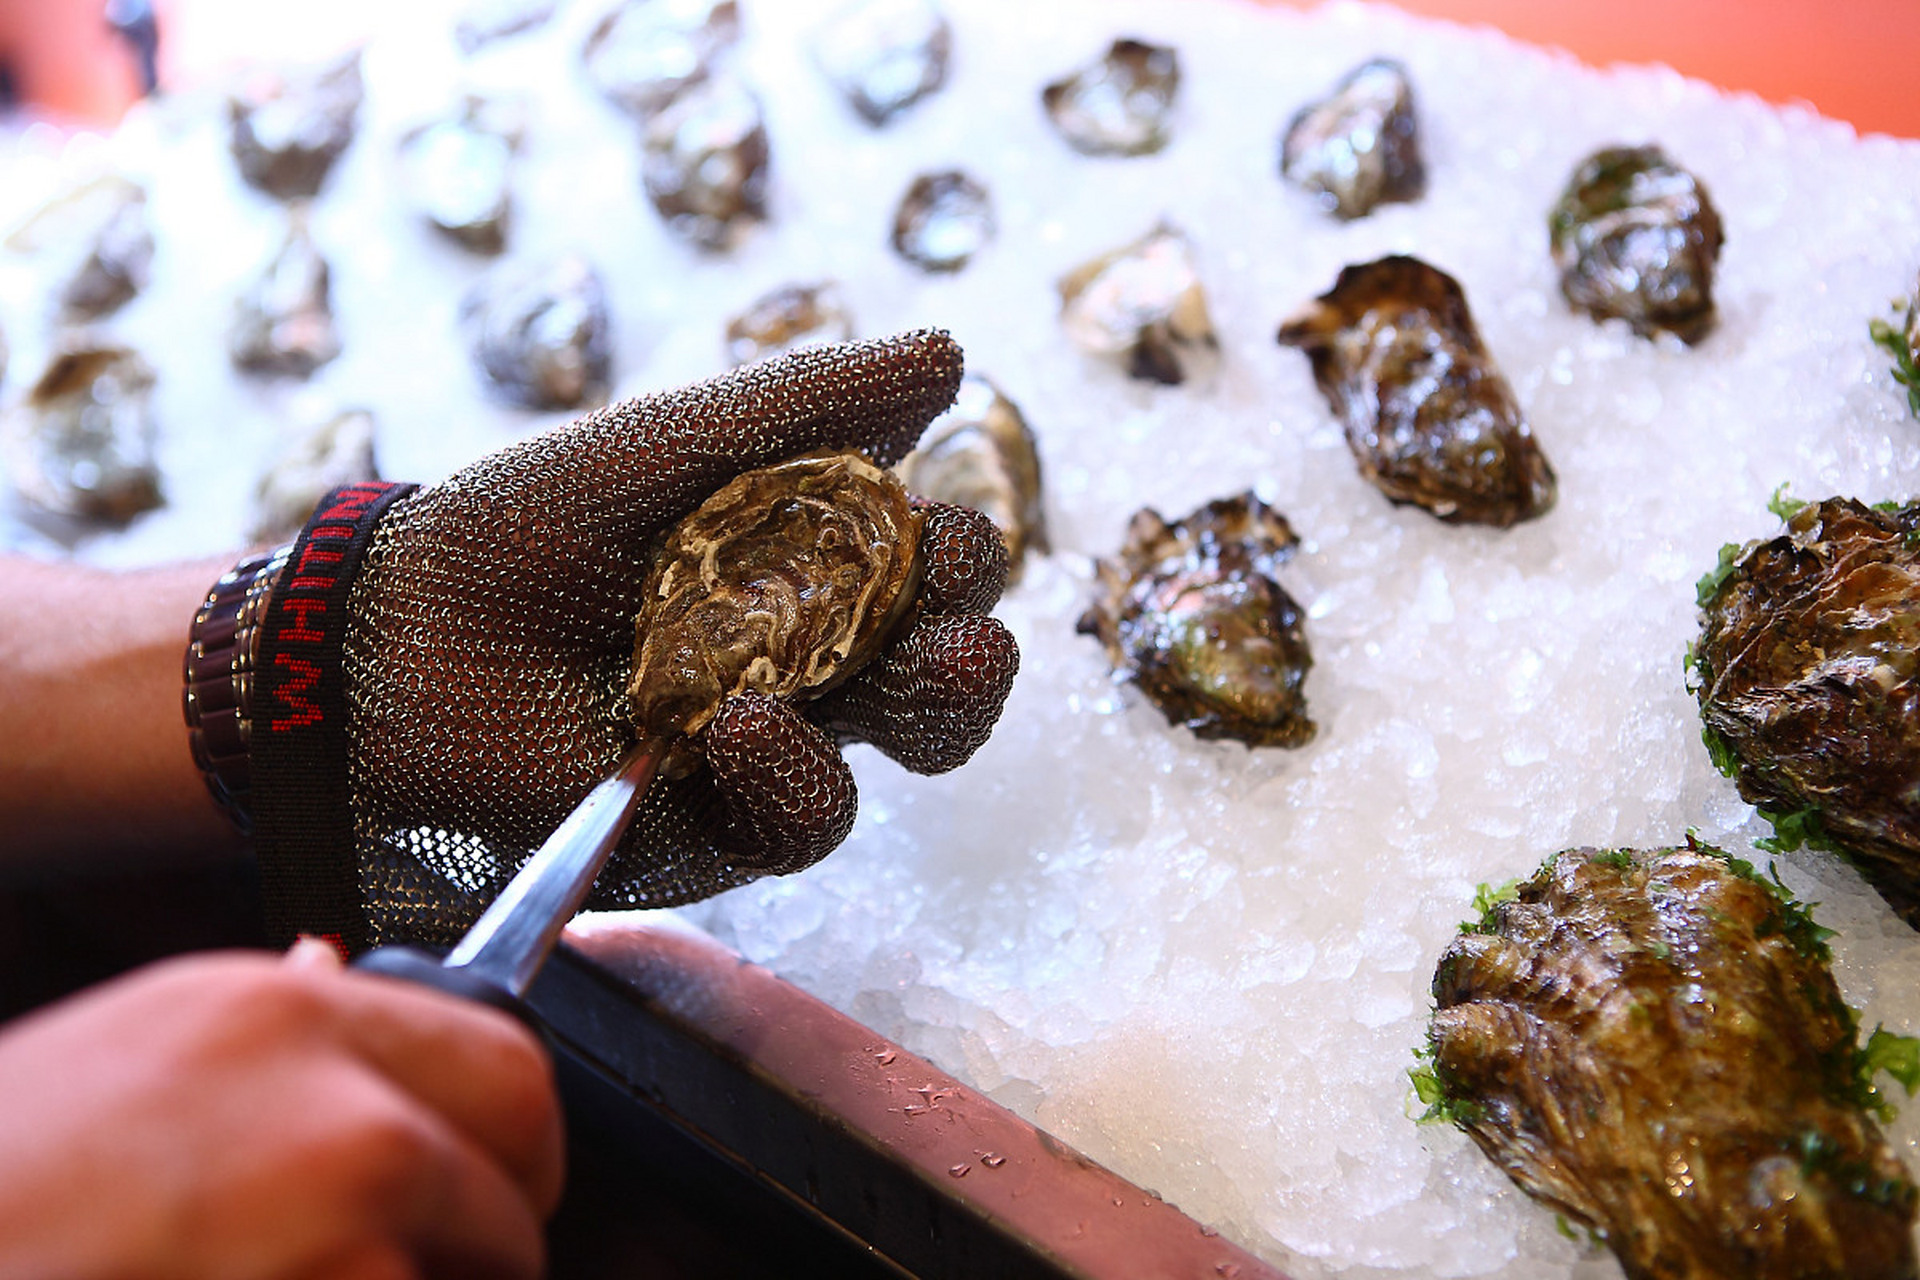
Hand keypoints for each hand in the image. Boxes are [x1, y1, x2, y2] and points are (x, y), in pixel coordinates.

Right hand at [0, 940, 562, 1279]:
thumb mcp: (112, 1070)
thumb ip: (255, 1041)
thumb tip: (328, 972)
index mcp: (272, 1018)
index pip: (503, 1053)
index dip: (508, 1136)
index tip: (495, 1180)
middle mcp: (330, 1105)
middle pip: (523, 1161)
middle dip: (494, 1233)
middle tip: (414, 1269)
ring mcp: (336, 1225)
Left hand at [341, 330, 1018, 934]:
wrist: (395, 633)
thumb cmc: (527, 523)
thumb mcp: (676, 444)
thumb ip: (812, 403)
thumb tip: (952, 352)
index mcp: (806, 563)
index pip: (928, 571)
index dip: (962, 561)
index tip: (949, 536)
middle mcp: (804, 658)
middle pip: (937, 671)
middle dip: (972, 658)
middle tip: (965, 641)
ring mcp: (765, 747)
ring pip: (898, 755)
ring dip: (924, 717)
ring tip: (894, 678)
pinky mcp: (717, 829)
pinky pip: (803, 822)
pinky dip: (794, 777)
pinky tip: (742, 733)